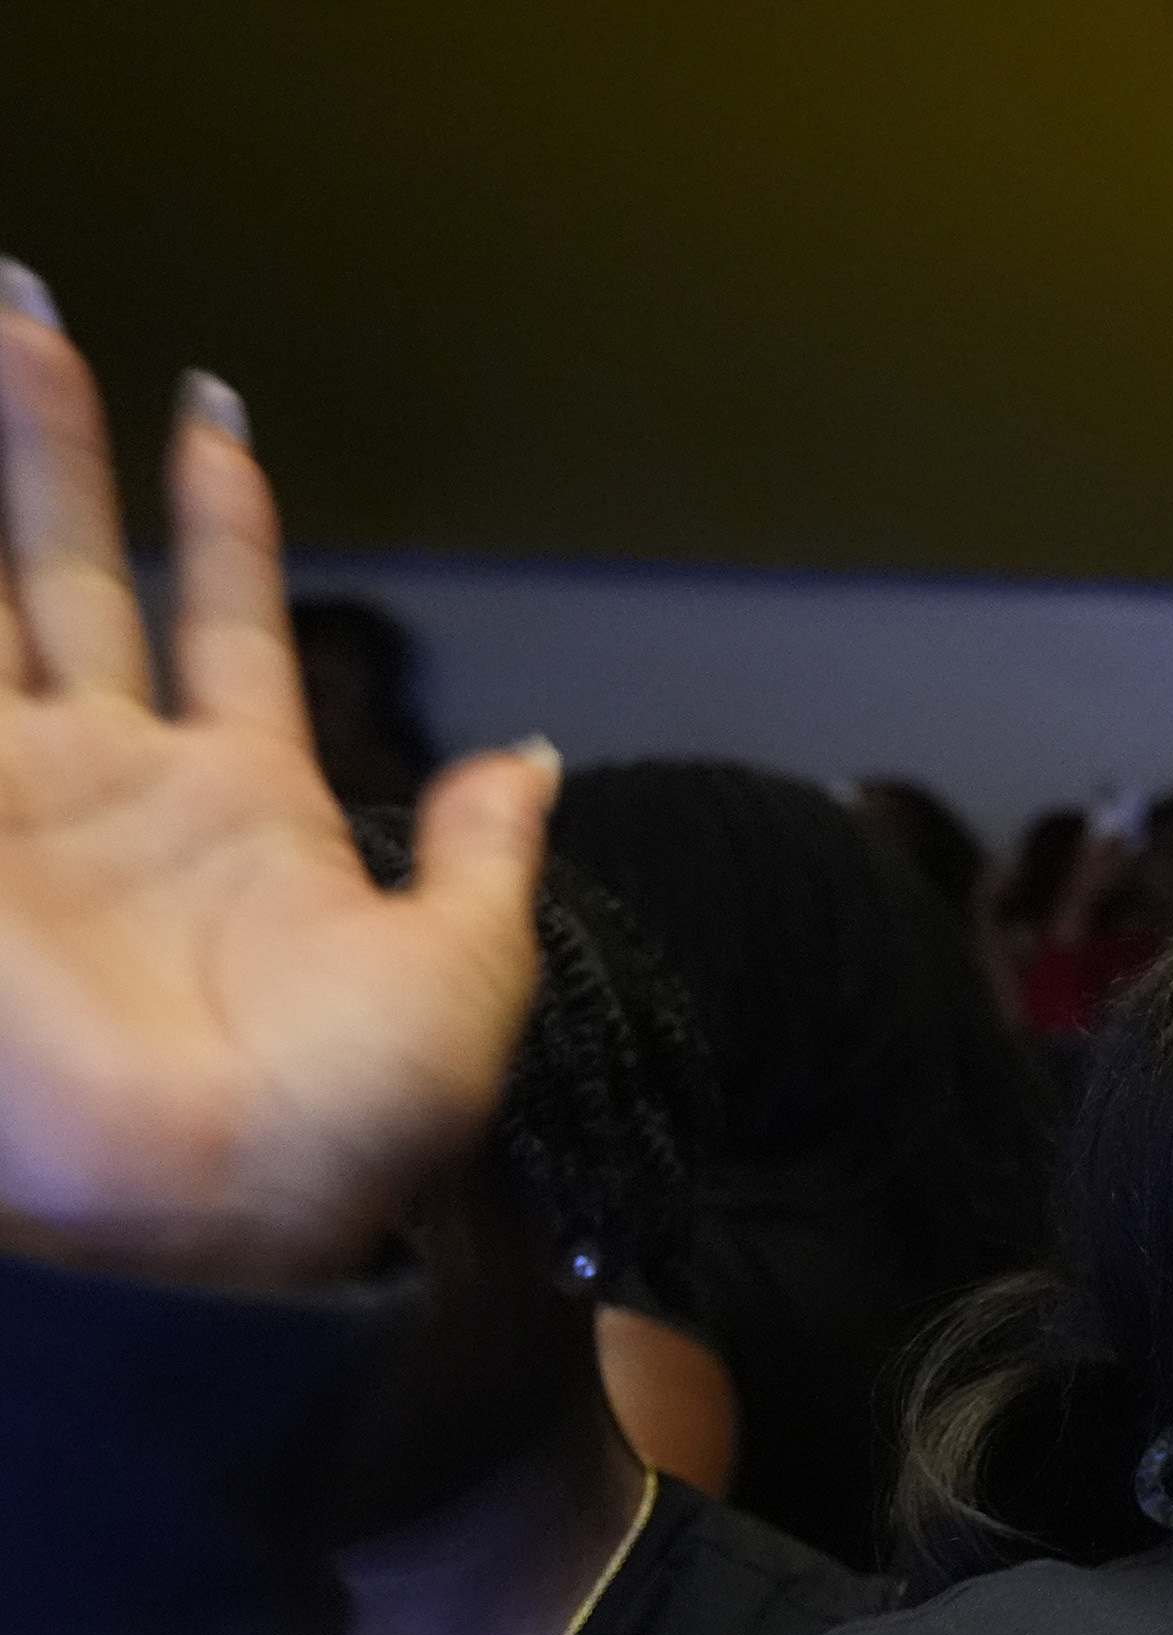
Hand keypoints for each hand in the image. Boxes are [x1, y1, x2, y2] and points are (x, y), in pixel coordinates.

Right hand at [0, 275, 550, 1290]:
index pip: (222, 622)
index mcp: (245, 812)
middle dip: (46, 442)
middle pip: (68, 574)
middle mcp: (110, 788)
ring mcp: (15, 803)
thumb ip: (484, 859)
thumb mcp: (465, 974)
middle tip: (19, 296)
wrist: (223, 1208)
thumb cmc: (349, 1116)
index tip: (215, 409)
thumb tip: (531, 762)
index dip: (219, 520)